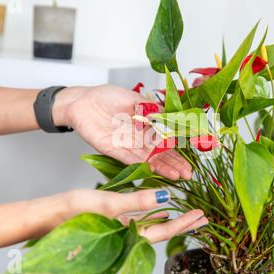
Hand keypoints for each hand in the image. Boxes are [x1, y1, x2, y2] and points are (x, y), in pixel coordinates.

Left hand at [53, 85, 191, 179]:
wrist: (81, 101)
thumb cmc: (106, 96)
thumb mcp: (133, 98)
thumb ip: (150, 108)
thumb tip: (169, 116)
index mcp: (146, 124)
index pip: (167, 139)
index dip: (179, 147)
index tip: (192, 153)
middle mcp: (139, 138)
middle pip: (160, 154)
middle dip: (174, 163)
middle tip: (188, 173)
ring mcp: (128, 146)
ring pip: (148, 160)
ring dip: (163, 168)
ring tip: (177, 176)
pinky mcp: (114, 151)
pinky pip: (130, 160)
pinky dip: (142, 166)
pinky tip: (155, 172)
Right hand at [62, 189, 207, 242]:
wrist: (48, 215)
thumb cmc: (73, 213)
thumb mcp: (109, 204)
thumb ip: (138, 202)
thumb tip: (166, 197)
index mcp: (129, 235)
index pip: (164, 231)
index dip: (184, 224)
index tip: (200, 215)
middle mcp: (128, 234)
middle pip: (162, 229)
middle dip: (183, 223)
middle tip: (202, 216)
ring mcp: (121, 228)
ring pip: (153, 222)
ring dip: (171, 215)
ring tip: (187, 211)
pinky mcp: (114, 220)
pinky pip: (140, 216)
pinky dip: (153, 210)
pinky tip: (159, 206)